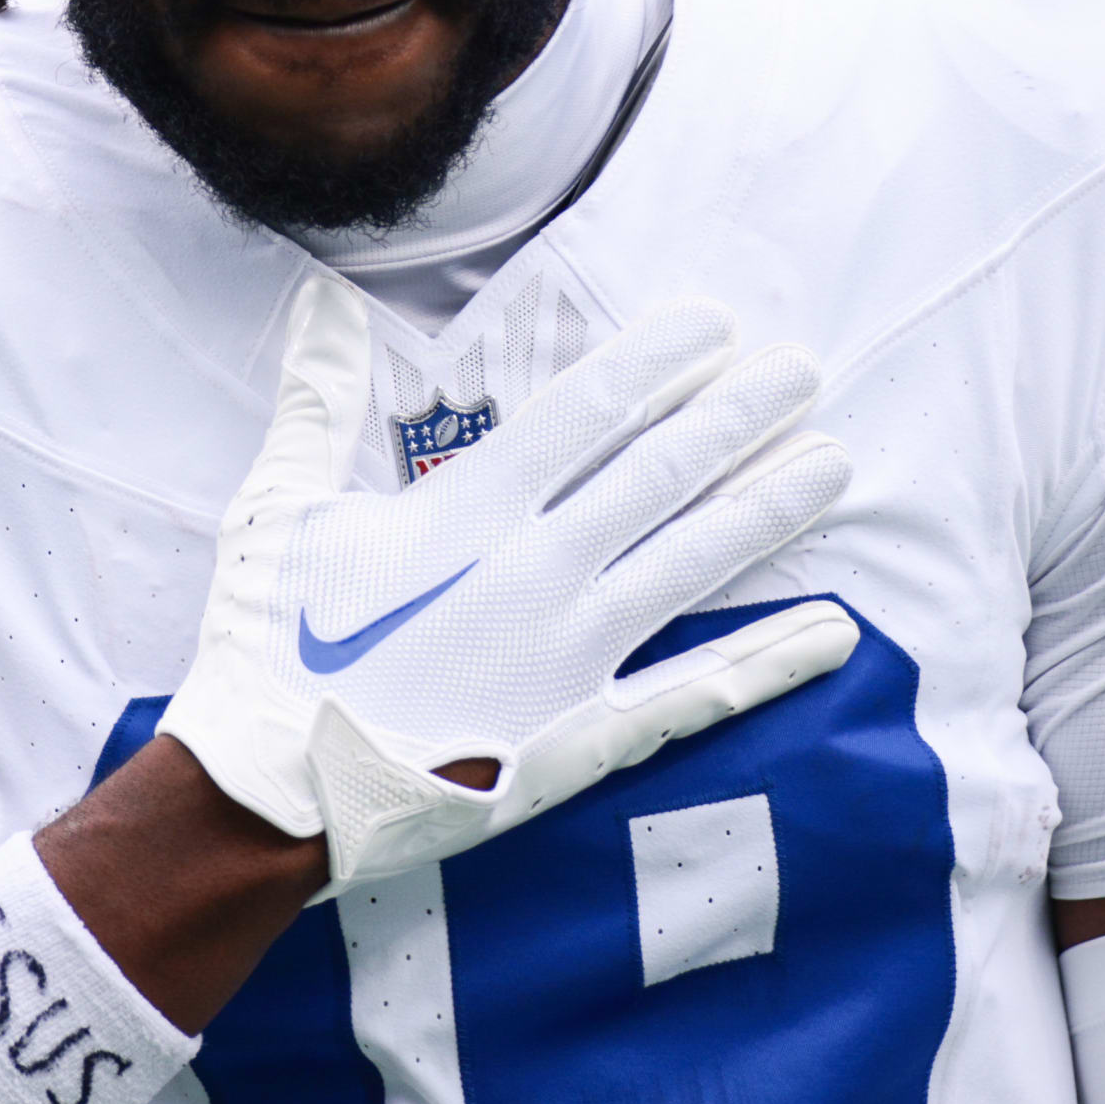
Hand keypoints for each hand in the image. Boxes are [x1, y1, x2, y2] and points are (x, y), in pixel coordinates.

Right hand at [158, 273, 859, 888]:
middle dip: (736, 413)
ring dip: (768, 507)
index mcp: (467, 514)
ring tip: (834, 459)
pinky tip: (835, 627)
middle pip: (661, 474)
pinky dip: (770, 658)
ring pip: (694, 563)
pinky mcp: (586, 733)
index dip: (658, 359)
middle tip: (803, 366)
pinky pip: (700, 690)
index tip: (715, 321)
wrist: (274, 798)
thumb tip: (320, 305)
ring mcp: (572, 657)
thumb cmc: (270, 649)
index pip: (588, 411)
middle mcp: (537, 574)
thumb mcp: (280, 512)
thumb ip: (317, 401)